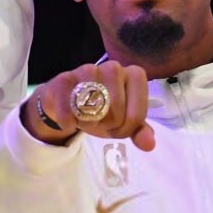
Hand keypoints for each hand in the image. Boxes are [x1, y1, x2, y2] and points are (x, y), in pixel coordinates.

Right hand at [23, 60, 155, 150]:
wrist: (68, 102)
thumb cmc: (101, 110)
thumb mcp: (123, 121)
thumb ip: (139, 130)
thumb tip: (149, 145)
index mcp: (134, 75)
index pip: (137, 113)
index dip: (127, 128)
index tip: (118, 127)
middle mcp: (113, 67)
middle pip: (116, 110)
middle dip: (108, 125)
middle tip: (101, 123)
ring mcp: (88, 70)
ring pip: (93, 106)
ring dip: (89, 122)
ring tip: (87, 120)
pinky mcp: (64, 78)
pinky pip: (68, 107)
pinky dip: (69, 122)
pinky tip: (70, 121)